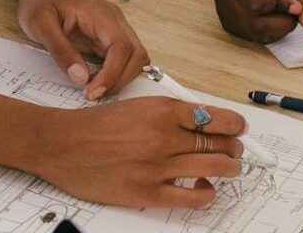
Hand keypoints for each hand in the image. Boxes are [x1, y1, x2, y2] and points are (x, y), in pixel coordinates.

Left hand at [17, 0, 148, 99]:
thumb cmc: (40, 5)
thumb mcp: (40, 25)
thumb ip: (60, 51)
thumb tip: (81, 78)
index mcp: (100, 13)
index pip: (121, 46)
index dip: (112, 73)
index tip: (92, 91)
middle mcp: (115, 20)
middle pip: (137, 54)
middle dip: (119, 80)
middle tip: (92, 94)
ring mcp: (116, 30)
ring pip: (136, 60)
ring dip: (121, 79)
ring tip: (93, 89)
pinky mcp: (112, 40)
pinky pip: (125, 61)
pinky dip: (116, 76)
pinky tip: (96, 82)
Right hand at [33, 97, 246, 207]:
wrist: (63, 144)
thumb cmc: (96, 125)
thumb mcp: (137, 105)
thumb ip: (169, 114)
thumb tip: (202, 123)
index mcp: (161, 109)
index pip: (214, 117)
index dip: (234, 125)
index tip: (239, 128)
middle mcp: (162, 136)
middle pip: (218, 144)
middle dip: (234, 148)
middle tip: (236, 150)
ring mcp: (156, 166)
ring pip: (213, 168)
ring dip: (229, 168)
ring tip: (228, 168)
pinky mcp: (148, 193)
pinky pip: (192, 197)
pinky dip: (207, 192)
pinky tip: (205, 187)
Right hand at [210, 0, 302, 42]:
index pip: (255, 2)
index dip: (279, 6)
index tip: (297, 5)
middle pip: (255, 23)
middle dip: (282, 22)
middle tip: (296, 12)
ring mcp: (222, 11)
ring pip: (255, 32)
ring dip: (278, 28)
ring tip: (286, 13)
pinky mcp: (228, 24)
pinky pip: (252, 36)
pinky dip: (269, 31)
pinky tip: (275, 17)